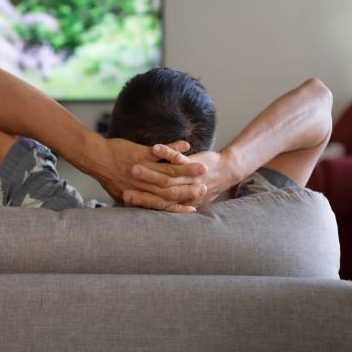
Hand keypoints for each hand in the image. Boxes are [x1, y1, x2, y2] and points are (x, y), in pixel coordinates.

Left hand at [87, 136, 207, 211]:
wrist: (95, 158)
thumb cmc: (107, 176)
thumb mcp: (120, 193)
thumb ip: (134, 200)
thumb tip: (140, 209)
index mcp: (139, 194)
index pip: (164, 204)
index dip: (179, 207)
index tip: (194, 209)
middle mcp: (143, 184)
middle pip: (171, 189)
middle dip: (190, 189)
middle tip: (206, 188)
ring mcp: (143, 168)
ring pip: (169, 172)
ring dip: (188, 169)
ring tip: (204, 168)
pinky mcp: (140, 153)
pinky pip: (161, 152)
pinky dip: (174, 148)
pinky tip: (186, 145)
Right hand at [124, 145, 238, 208]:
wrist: (227, 172)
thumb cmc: (203, 182)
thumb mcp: (187, 196)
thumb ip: (170, 201)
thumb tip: (151, 203)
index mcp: (176, 198)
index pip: (155, 202)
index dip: (139, 201)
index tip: (124, 199)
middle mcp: (182, 189)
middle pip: (158, 191)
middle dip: (141, 189)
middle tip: (124, 190)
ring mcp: (188, 176)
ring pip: (167, 174)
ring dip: (149, 171)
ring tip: (133, 167)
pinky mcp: (193, 163)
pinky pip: (178, 157)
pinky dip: (168, 151)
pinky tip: (156, 148)